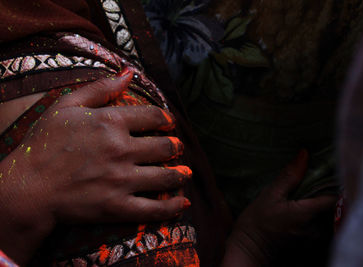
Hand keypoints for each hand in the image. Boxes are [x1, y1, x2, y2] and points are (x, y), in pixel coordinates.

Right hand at [0, 69, 190, 264]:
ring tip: (186, 174)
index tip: (169, 123)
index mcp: (111, 122)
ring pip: (165, 176)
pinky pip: (153, 209)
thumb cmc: (43, 144)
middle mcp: (121, 149)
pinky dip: (171, 208)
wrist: (27, 187)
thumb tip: (129, 73)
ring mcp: (121, 180)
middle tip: (177, 148)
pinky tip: (182, 205)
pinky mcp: (117, 206)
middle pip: (164, 147)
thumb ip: (100, 88)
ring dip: (180, 174)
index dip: (167, 119)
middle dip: (175, 146)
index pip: (154, 117)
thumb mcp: (66, 106)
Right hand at [222, 150, 336, 265]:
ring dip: (321, 203)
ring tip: (310, 192)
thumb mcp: (270, 194)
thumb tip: (304, 154)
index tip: (330, 172)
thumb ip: (289, 176)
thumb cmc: (257, 220)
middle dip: (327, 192)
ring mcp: (313, 237)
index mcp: (307, 213)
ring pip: (327, 216)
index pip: (334, 197)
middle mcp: (315, 227)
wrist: (249, 246)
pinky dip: (315, 213)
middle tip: (319, 178)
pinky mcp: (308, 241)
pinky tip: (303, 206)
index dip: (335, 183)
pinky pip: (319, 224)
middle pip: (333, 207)